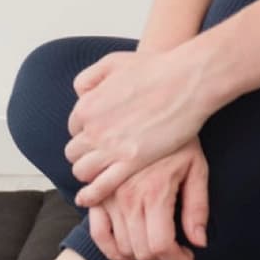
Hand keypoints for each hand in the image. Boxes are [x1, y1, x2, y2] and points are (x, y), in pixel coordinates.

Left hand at [64, 45, 209, 207]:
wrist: (185, 80)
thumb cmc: (155, 68)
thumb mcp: (113, 62)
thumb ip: (90, 77)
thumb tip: (79, 94)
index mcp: (87, 105)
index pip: (74, 127)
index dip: (87, 131)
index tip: (101, 133)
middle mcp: (93, 128)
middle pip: (74, 151)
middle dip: (85, 153)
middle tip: (103, 153)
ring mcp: (111, 147)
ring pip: (82, 171)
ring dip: (88, 172)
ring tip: (102, 171)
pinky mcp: (131, 162)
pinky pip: (100, 186)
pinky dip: (91, 195)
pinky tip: (89, 197)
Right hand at [86, 135, 210, 259]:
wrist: (155, 106)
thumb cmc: (180, 137)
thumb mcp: (197, 168)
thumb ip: (197, 207)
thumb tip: (199, 242)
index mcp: (154, 192)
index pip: (160, 246)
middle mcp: (127, 196)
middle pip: (141, 250)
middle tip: (178, 256)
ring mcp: (109, 194)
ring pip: (121, 245)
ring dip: (141, 256)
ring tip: (159, 249)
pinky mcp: (98, 190)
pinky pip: (97, 231)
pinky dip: (110, 248)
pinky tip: (125, 254)